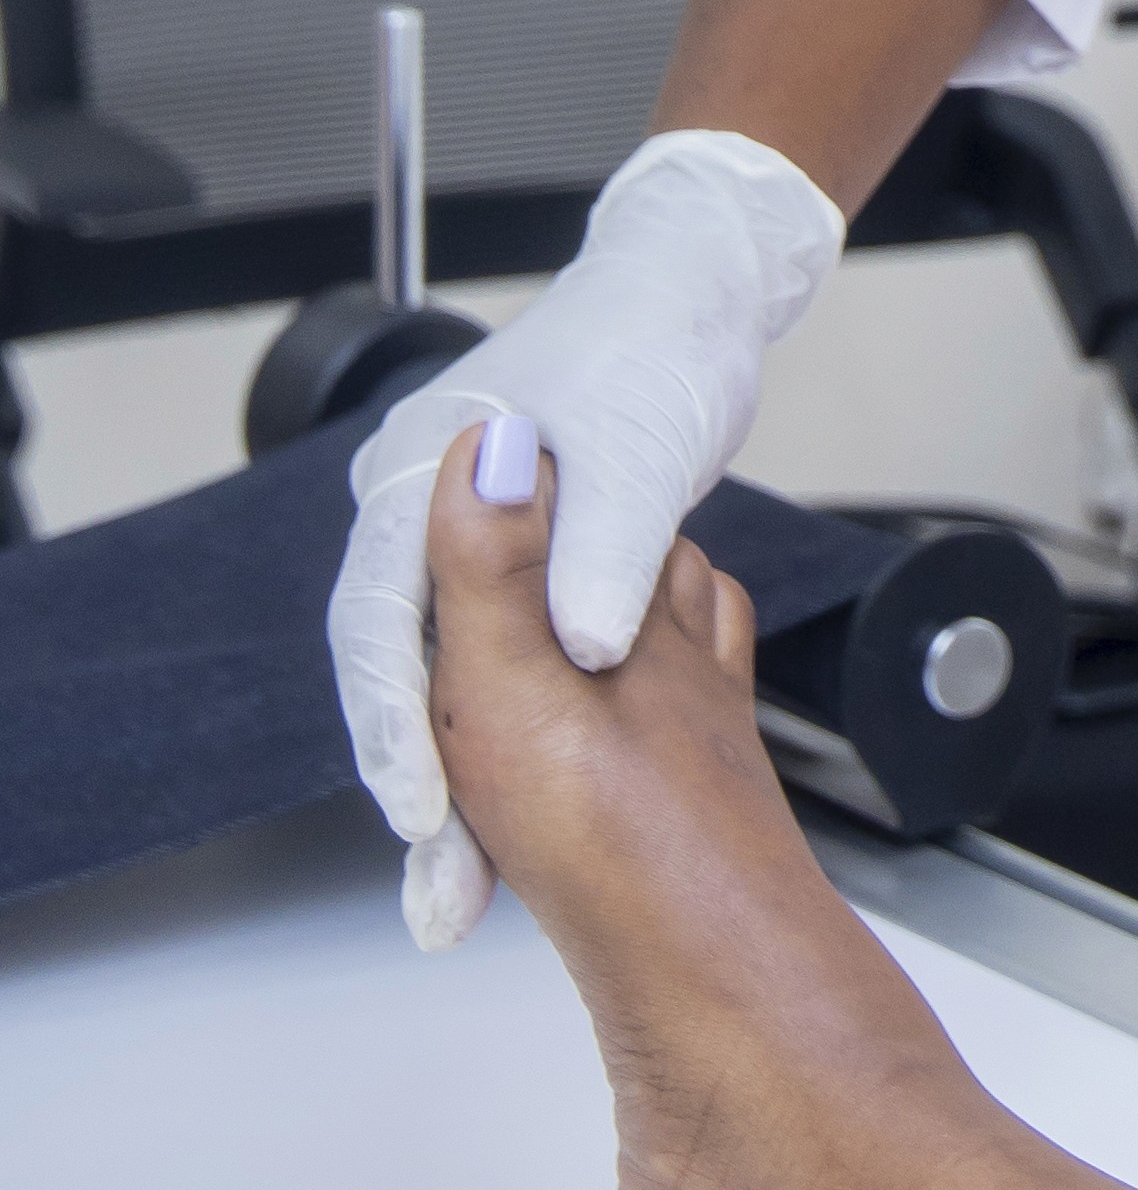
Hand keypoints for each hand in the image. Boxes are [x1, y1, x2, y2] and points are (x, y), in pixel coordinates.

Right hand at [326, 130, 839, 950]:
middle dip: (428, 789)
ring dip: (473, 792)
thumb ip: (584, 542)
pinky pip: (526, 677)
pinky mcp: (551, 572)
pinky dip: (530, 752)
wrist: (708, 294)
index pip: (377, 623)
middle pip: (411, 672)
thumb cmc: (653, 357)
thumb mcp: (628, 461)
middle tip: (444, 895)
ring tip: (470, 893)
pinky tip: (540, 829)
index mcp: (420, 473)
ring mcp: (496, 546)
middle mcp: (440, 511)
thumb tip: (563, 618)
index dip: (393, 726)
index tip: (419, 814)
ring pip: (464, 688)